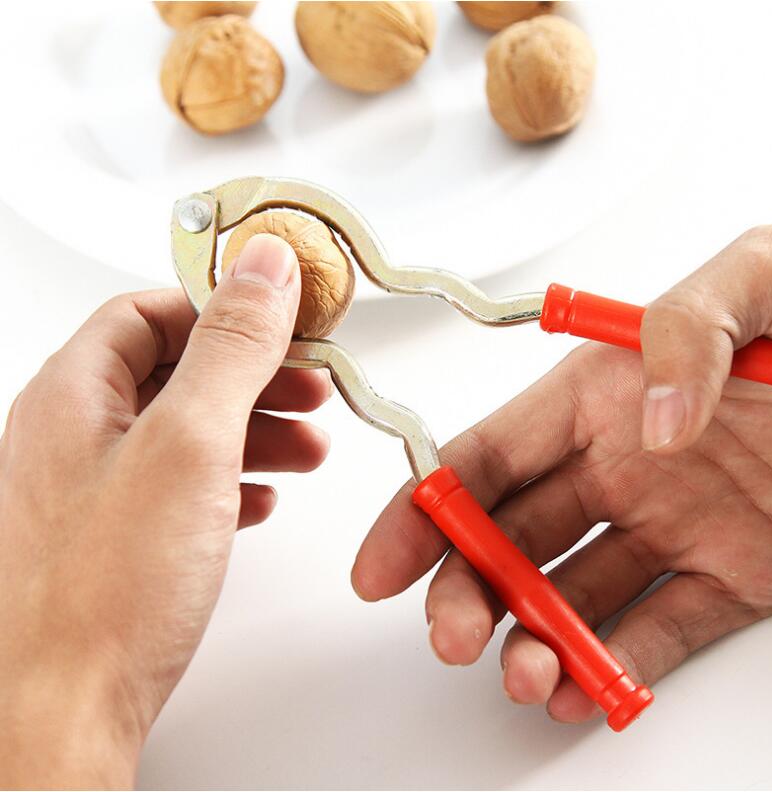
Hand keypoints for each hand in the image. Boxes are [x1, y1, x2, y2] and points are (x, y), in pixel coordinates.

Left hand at [0, 235, 330, 787]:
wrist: (64, 715)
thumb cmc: (104, 594)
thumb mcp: (191, 443)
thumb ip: (232, 348)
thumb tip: (265, 267)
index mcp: (74, 396)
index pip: (149, 312)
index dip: (220, 306)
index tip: (281, 315)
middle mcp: (73, 437)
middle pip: (174, 369)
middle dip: (252, 373)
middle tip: (307, 382)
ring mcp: (92, 490)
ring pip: (184, 429)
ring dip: (252, 427)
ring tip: (305, 446)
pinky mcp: (115, 538)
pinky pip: (181, 484)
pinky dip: (230, 479)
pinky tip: (259, 499)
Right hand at [352, 224, 771, 723]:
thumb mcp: (762, 275)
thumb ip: (687, 328)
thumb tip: (654, 419)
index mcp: (601, 394)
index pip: (488, 458)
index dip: (423, 511)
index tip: (382, 564)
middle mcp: (622, 466)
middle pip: (512, 538)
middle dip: (468, 590)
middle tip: (452, 634)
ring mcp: (675, 525)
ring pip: (575, 597)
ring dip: (536, 643)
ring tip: (527, 678)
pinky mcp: (737, 576)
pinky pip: (661, 630)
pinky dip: (617, 670)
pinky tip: (582, 694)